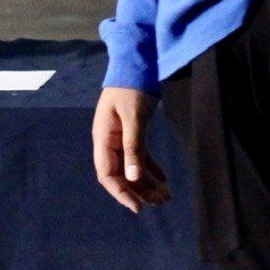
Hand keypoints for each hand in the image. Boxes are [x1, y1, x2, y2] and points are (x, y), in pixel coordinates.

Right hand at [92, 86, 170, 214]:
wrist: (137, 62)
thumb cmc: (132, 86)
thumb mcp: (134, 116)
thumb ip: (133, 146)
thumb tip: (132, 176)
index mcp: (103, 138)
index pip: (107, 174)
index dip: (121, 192)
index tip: (138, 207)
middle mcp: (109, 141)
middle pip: (122, 174)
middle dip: (139, 191)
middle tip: (161, 203)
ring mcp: (120, 137)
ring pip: (132, 167)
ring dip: (147, 182)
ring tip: (166, 196)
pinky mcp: (132, 132)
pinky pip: (140, 156)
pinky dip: (151, 167)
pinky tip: (163, 178)